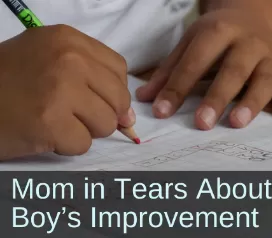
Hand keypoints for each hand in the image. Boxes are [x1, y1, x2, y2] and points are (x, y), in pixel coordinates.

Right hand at [0, 25, 133, 159]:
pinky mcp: (50, 122)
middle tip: (74, 114)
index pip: (119, 70)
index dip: (113, 91)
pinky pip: (83, 144)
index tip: (100, 101)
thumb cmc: (12, 81)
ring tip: (58, 121)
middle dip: (103, 114)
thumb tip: (129, 117)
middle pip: (118, 98)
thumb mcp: (51, 61)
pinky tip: (46, 134)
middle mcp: (69, 59)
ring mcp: (60, 90)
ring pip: (106, 123)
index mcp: (69, 40)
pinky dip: (67, 145)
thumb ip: (94, 80)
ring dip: (85, 130)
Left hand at [136, 9, 271, 129]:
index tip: (161, 113)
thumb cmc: (217, 36)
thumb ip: (169, 71)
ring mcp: (270, 55)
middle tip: (202, 123)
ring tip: (237, 123)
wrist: (253, 17)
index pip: (194, 62)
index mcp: (218, 32)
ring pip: (265, 78)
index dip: (177, 88)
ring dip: (253, 101)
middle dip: (217, 97)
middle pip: (233, 70)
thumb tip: (144, 99)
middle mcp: (247, 42)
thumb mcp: (190, 44)